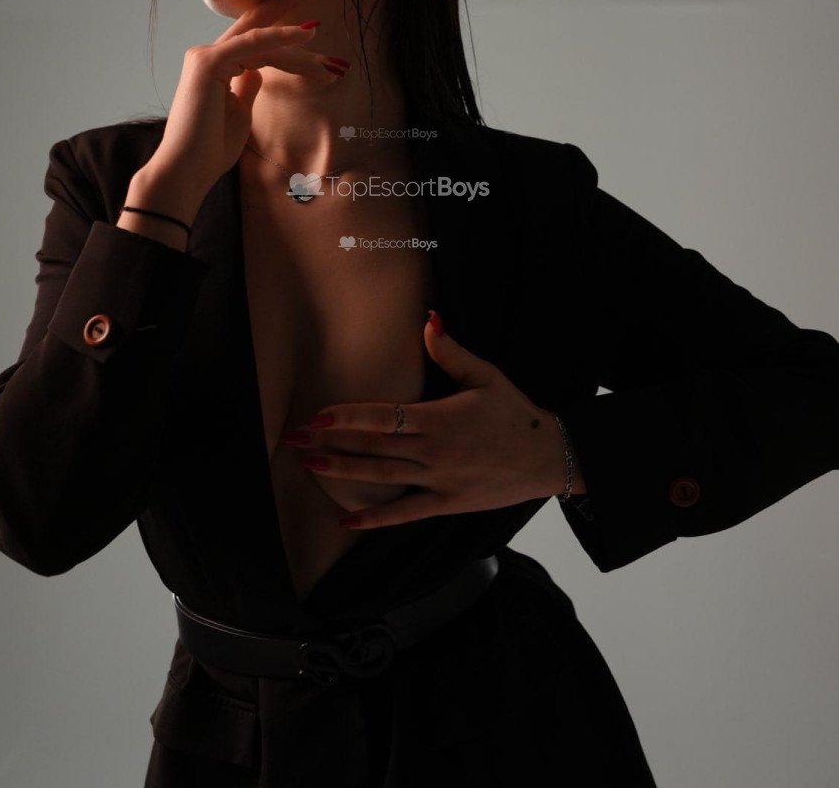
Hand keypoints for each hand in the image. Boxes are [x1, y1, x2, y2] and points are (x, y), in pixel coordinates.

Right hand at [142, 0, 346, 207]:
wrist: (188, 170)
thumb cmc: (211, 148)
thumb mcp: (238, 112)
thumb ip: (247, 86)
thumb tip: (259, 70)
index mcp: (215, 65)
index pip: (255, 40)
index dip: (284, 32)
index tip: (315, 32)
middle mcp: (208, 54)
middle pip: (257, 28)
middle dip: (287, 9)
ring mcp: (205, 56)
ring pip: (262, 40)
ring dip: (298, 43)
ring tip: (328, 50)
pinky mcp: (208, 62)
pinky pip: (253, 44)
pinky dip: (280, 37)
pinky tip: (306, 34)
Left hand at [281, 311, 586, 528]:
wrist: (548, 457)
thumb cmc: (515, 412)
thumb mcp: (486, 376)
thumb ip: (450, 351)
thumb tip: (428, 320)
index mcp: (439, 419)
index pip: (382, 417)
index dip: (346, 417)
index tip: (316, 416)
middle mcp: (433, 452)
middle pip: (372, 448)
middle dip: (330, 443)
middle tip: (294, 440)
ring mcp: (438, 481)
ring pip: (381, 478)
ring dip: (343, 472)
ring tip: (310, 467)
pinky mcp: (447, 503)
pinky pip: (405, 514)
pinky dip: (375, 520)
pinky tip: (348, 521)